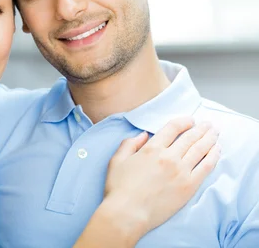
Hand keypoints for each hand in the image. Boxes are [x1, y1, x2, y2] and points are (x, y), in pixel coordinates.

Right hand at [103, 117, 219, 239]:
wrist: (128, 213)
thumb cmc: (119, 188)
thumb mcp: (117, 160)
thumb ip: (129, 144)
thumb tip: (143, 135)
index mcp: (151, 149)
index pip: (172, 128)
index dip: (183, 122)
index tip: (190, 120)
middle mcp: (168, 157)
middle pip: (190, 137)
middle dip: (201, 128)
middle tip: (208, 124)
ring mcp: (181, 172)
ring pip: (200, 149)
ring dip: (209, 139)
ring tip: (215, 133)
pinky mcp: (189, 186)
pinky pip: (206, 167)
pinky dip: (213, 156)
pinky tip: (217, 150)